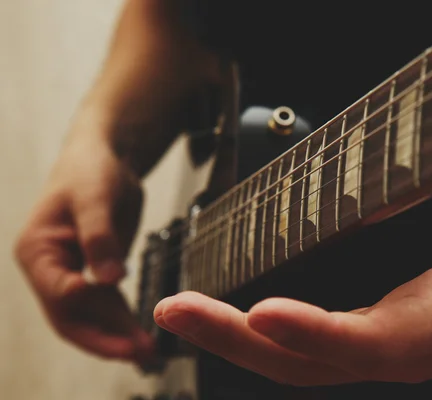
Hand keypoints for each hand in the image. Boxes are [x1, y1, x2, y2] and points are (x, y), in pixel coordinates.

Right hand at [14, 134, 152, 362]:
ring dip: (118, 336)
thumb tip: (110, 279)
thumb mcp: (96, 198)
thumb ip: (100, 237)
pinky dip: (124, 321)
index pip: (56, 289)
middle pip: (71, 316)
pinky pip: (107, 306)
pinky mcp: (95, 275)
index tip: (114, 319)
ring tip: (149, 354)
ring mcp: (71, 275)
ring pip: (92, 316)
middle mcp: (49, 270)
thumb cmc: (91, 171)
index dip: (81, 305)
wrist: (104, 159)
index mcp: (38, 250)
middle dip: (103, 338)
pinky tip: (143, 336)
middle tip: (138, 352)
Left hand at [153, 160, 431, 384]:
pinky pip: (307, 353)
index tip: (261, 313)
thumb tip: (392, 157)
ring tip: (182, 311)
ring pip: (298, 364)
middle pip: (309, 363)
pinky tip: (225, 318)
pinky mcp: (374, 345)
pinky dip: (259, 340)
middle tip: (176, 308)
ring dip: (235, 341)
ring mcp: (384, 354)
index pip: (371, 341)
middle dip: (236, 340)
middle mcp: (405, 350)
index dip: (316, 331)